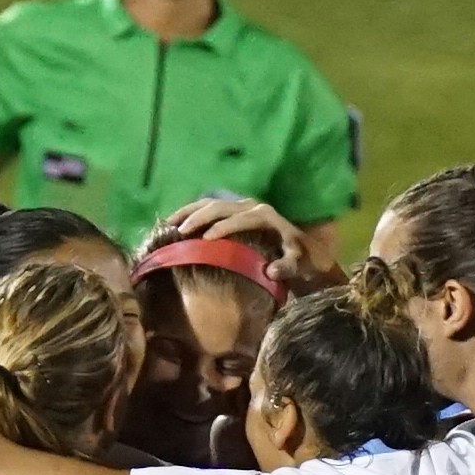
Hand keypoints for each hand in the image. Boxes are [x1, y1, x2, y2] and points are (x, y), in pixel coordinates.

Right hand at [146, 194, 310, 280]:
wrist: (305, 247)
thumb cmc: (300, 258)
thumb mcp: (298, 264)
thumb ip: (287, 267)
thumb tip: (271, 271)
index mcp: (265, 216)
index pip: (239, 219)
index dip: (222, 227)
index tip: (204, 239)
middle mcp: (252, 206)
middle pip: (219, 206)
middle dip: (198, 217)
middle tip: (178, 232)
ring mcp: (242, 206)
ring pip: (211, 202)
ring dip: (189, 211)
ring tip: (169, 223)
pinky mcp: (235, 210)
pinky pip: (210, 206)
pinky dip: (192, 212)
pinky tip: (177, 222)